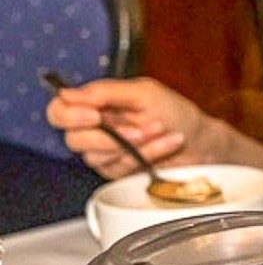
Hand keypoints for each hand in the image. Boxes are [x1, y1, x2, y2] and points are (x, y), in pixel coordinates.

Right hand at [45, 77, 214, 178]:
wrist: (201, 141)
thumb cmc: (176, 113)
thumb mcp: (144, 93)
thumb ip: (106, 92)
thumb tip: (68, 93)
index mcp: (96, 105)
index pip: (59, 111)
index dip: (69, 115)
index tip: (94, 115)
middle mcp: (96, 130)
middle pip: (74, 139)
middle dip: (111, 135)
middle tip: (141, 128)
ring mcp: (106, 153)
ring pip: (98, 157)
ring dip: (136, 143)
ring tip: (162, 130)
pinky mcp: (119, 172)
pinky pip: (121, 168)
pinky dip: (148, 154)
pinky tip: (168, 143)